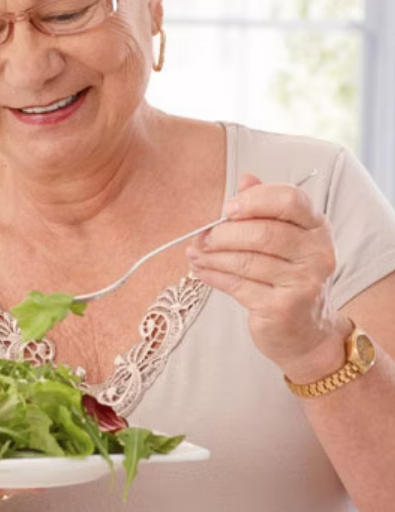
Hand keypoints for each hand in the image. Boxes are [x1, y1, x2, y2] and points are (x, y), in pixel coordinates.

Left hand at [186, 174, 348, 378]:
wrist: (308, 333)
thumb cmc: (289, 277)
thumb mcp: (285, 238)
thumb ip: (265, 208)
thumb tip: (245, 179)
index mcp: (318, 227)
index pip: (289, 199)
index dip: (253, 200)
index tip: (226, 209)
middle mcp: (317, 254)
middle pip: (263, 233)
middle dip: (224, 233)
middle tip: (202, 237)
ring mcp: (303, 283)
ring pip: (246, 261)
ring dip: (212, 256)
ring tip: (194, 253)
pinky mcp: (282, 308)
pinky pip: (237, 285)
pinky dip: (212, 275)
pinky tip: (200, 270)